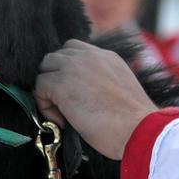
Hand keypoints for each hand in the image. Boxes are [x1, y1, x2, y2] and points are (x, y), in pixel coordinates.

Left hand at [35, 39, 158, 159]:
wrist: (138, 128)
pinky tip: (61, 120)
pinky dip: (45, 104)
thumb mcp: (121, 89)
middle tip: (64, 101)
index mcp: (107, 57)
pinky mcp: (61, 83)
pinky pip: (39, 86)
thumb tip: (89, 96)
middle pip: (58, 55)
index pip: (77, 50)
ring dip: (48, 87)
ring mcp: (74, 66)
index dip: (69, 68)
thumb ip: (104, 82)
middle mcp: (90, 56)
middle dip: (56, 76)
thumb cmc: (133, 121)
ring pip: (46, 67)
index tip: (74, 89)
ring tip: (61, 111)